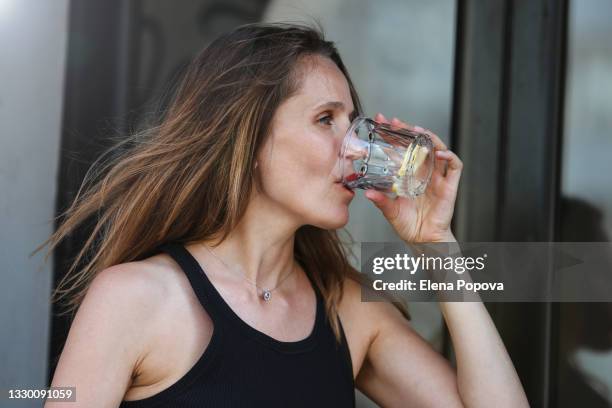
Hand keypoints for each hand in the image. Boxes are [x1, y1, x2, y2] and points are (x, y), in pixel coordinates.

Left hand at [364, 113, 461, 242]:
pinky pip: (454, 166)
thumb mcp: (390, 210)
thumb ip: (381, 200)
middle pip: (420, 144)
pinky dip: (449, 156)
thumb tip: (367, 193)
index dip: (394, 135)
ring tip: (418, 131)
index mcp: (409, 175)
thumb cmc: (408, 225)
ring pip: (438, 149)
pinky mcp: (450, 185)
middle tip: (396, 122)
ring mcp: (438, 178)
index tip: (383, 123)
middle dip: (409, 131)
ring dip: (430, 138)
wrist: (423, 240)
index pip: (402, 149)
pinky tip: (439, 152)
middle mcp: (424, 173)